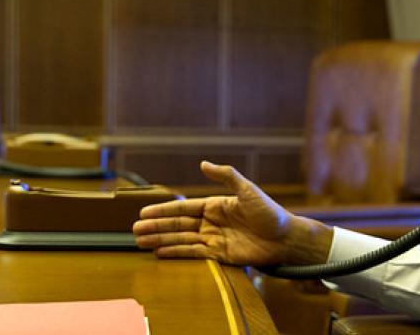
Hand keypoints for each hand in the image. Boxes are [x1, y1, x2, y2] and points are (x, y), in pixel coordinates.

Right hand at [132, 161, 331, 265]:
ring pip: (181, 239)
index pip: (183, 207)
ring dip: (161, 240)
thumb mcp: (248, 190)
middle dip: (156, 227)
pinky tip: (160, 252)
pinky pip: (193, 254)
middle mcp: (211, 222)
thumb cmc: (270, 212)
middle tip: (134, 231)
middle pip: (178, 224)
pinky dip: (176, 252)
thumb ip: (226, 176)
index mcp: (215, 205)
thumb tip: (203, 163)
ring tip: (140, 243)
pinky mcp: (219, 255)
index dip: (163, 210)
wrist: (285, 239)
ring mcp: (214, 239)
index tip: (144, 213)